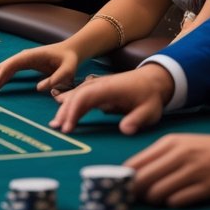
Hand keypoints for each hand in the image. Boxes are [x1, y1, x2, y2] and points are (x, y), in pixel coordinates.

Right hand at [0, 43, 80, 93]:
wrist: (71, 50)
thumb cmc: (69, 60)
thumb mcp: (67, 70)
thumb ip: (55, 79)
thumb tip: (38, 88)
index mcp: (30, 56)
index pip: (10, 66)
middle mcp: (24, 56)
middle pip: (3, 66)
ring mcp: (23, 59)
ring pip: (3, 67)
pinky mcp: (25, 63)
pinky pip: (9, 70)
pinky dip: (0, 77)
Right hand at [49, 64, 173, 133]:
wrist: (154, 79)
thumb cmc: (151, 96)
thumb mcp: (149, 110)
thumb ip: (137, 119)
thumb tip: (125, 130)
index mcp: (109, 88)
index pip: (85, 98)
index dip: (74, 112)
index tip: (68, 128)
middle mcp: (100, 84)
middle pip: (76, 96)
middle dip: (64, 112)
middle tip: (56, 129)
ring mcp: (98, 85)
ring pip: (76, 94)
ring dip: (65, 107)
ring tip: (55, 123)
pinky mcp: (99, 88)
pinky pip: (81, 93)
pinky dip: (70, 100)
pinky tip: (60, 104)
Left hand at [125, 133, 209, 206]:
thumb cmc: (209, 149)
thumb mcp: (181, 144)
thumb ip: (159, 157)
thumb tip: (133, 175)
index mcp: (169, 143)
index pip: (135, 163)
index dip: (125, 179)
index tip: (123, 187)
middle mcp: (179, 154)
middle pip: (143, 179)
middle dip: (136, 193)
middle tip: (137, 199)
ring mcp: (194, 170)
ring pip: (158, 192)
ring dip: (153, 201)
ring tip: (156, 201)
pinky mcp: (208, 186)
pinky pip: (179, 200)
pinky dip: (172, 204)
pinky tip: (175, 201)